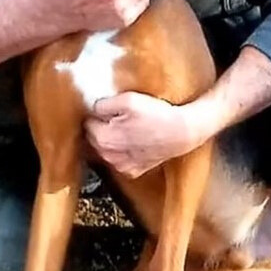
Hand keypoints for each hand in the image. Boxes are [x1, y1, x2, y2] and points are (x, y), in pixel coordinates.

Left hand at [83, 92, 207, 178]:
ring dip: (110, 140)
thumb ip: (103, 104)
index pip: (87, 123)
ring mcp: (121, 166)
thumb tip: (92, 108)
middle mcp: (109, 156)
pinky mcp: (134, 170)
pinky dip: (122, 152)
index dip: (96, 114)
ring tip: (127, 128)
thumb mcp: (128, 100)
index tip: (106, 109)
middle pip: (93, 138)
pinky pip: (119, 160)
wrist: (183, 132)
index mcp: (103, 138)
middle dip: (100, 128)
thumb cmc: (157, 115)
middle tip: (117, 117)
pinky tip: (133, 142)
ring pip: (105, 151)